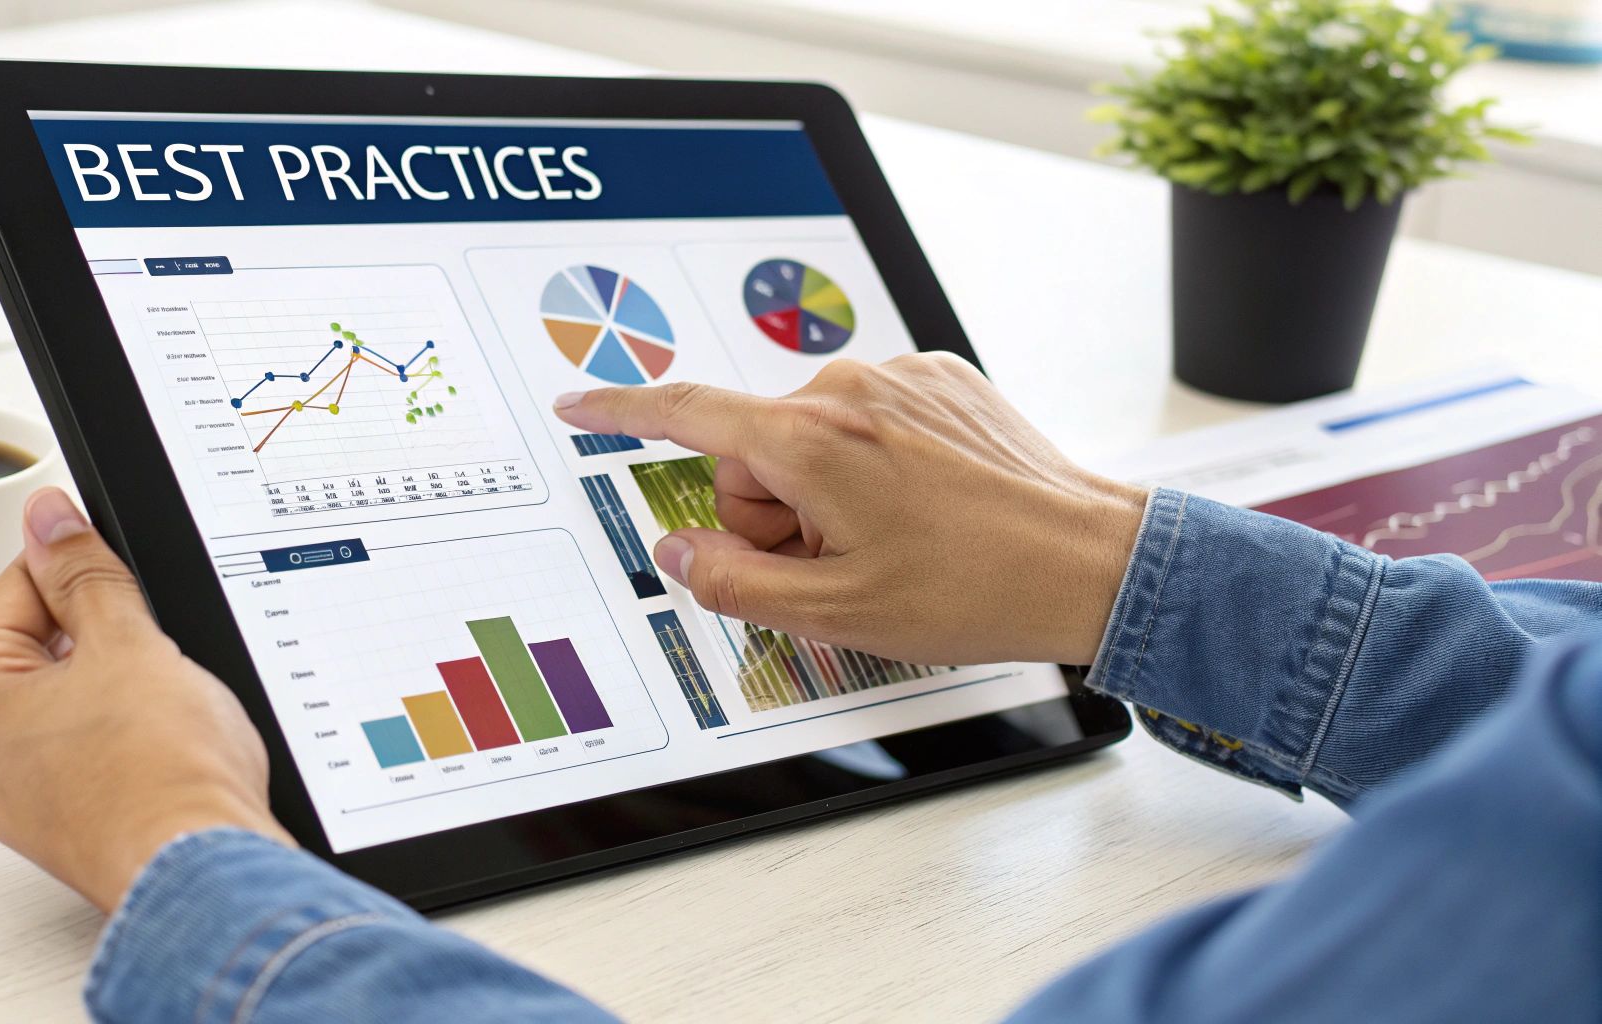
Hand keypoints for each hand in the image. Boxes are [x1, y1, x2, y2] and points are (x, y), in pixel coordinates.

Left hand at [0, 488, 292, 911]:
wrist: (205, 866)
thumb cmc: (161, 776)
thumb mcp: (128, 641)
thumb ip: (83, 571)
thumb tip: (50, 518)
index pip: (22, 587)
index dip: (88, 574)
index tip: (127, 577)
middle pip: (40, 646)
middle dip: (104, 639)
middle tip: (155, 657)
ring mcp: (9, 797)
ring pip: (67, 698)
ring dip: (117, 687)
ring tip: (163, 707)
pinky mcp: (55, 823)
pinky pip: (84, 748)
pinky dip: (123, 735)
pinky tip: (163, 743)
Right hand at [554, 354, 1147, 665]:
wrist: (1090, 562)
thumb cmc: (974, 588)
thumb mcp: (833, 615)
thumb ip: (731, 582)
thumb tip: (680, 551)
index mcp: (810, 441)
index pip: (687, 413)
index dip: (622, 413)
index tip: (579, 405)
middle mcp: (848, 389)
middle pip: (755, 451)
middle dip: (776, 511)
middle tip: (838, 563)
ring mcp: (900, 377)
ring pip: (811, 437)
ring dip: (828, 491)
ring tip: (894, 538)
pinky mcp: (941, 378)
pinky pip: (868, 418)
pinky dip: (875, 463)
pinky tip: (924, 505)